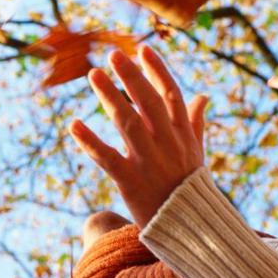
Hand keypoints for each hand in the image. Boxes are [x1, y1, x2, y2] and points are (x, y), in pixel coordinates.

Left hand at [69, 45, 206, 227]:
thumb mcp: (197, 153)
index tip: (143, 49)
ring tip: (93, 75)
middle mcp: (167, 143)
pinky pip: (107, 157)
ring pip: (127, 122)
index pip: (171, 94)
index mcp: (183, 134)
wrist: (191, 229)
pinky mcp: (130, 180)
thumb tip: (203, 97)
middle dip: (131, 76)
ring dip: (109, 96)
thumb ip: (195, 123)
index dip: (158, 70)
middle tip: (113, 54)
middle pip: (148, 102)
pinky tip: (74, 124)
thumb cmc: (190, 187)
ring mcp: (149, 161)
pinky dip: (89, 141)